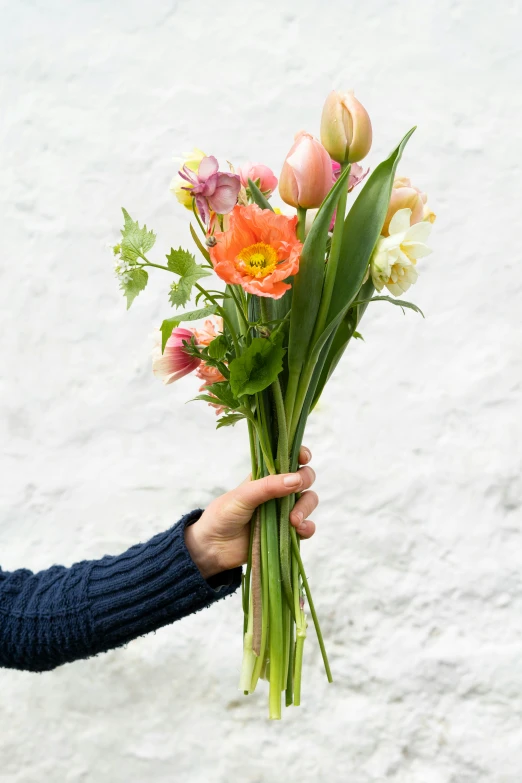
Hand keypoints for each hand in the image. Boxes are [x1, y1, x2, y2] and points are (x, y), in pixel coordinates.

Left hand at [185, 446, 317, 578]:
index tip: (304, 458)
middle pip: (304, 478)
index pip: (288, 459)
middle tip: (297, 489)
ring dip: (306, 508)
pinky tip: (299, 531)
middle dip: (306, 481)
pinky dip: (307, 528)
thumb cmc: (223, 515)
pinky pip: (306, 527)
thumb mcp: (242, 496)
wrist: (213, 548)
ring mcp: (283, 512)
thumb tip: (296, 479)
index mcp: (265, 477)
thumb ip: (268, 486)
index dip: (300, 455)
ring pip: (308, 501)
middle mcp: (278, 492)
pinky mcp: (287, 533)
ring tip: (293, 520)